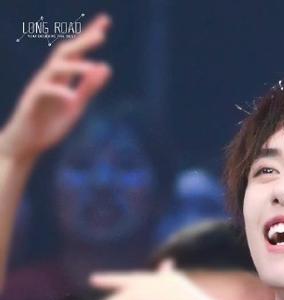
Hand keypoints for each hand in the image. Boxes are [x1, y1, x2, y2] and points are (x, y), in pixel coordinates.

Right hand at [0, 14, 110, 163]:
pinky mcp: (32, 102)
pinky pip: (44, 92)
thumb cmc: (49, 124)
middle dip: (82, 42)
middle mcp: (50, 77)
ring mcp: (40, 87)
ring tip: (92, 67)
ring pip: (54, 68)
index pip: (76, 52)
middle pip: (65, 53)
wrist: (28, 143)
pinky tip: (71, 97)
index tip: (105, 22)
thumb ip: (89, 88)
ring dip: (74, 67)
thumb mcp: (75, 105)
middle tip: (101, 35)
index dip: (89, 36)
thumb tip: (106, 67)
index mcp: (62, 78)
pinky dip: (58, 93)